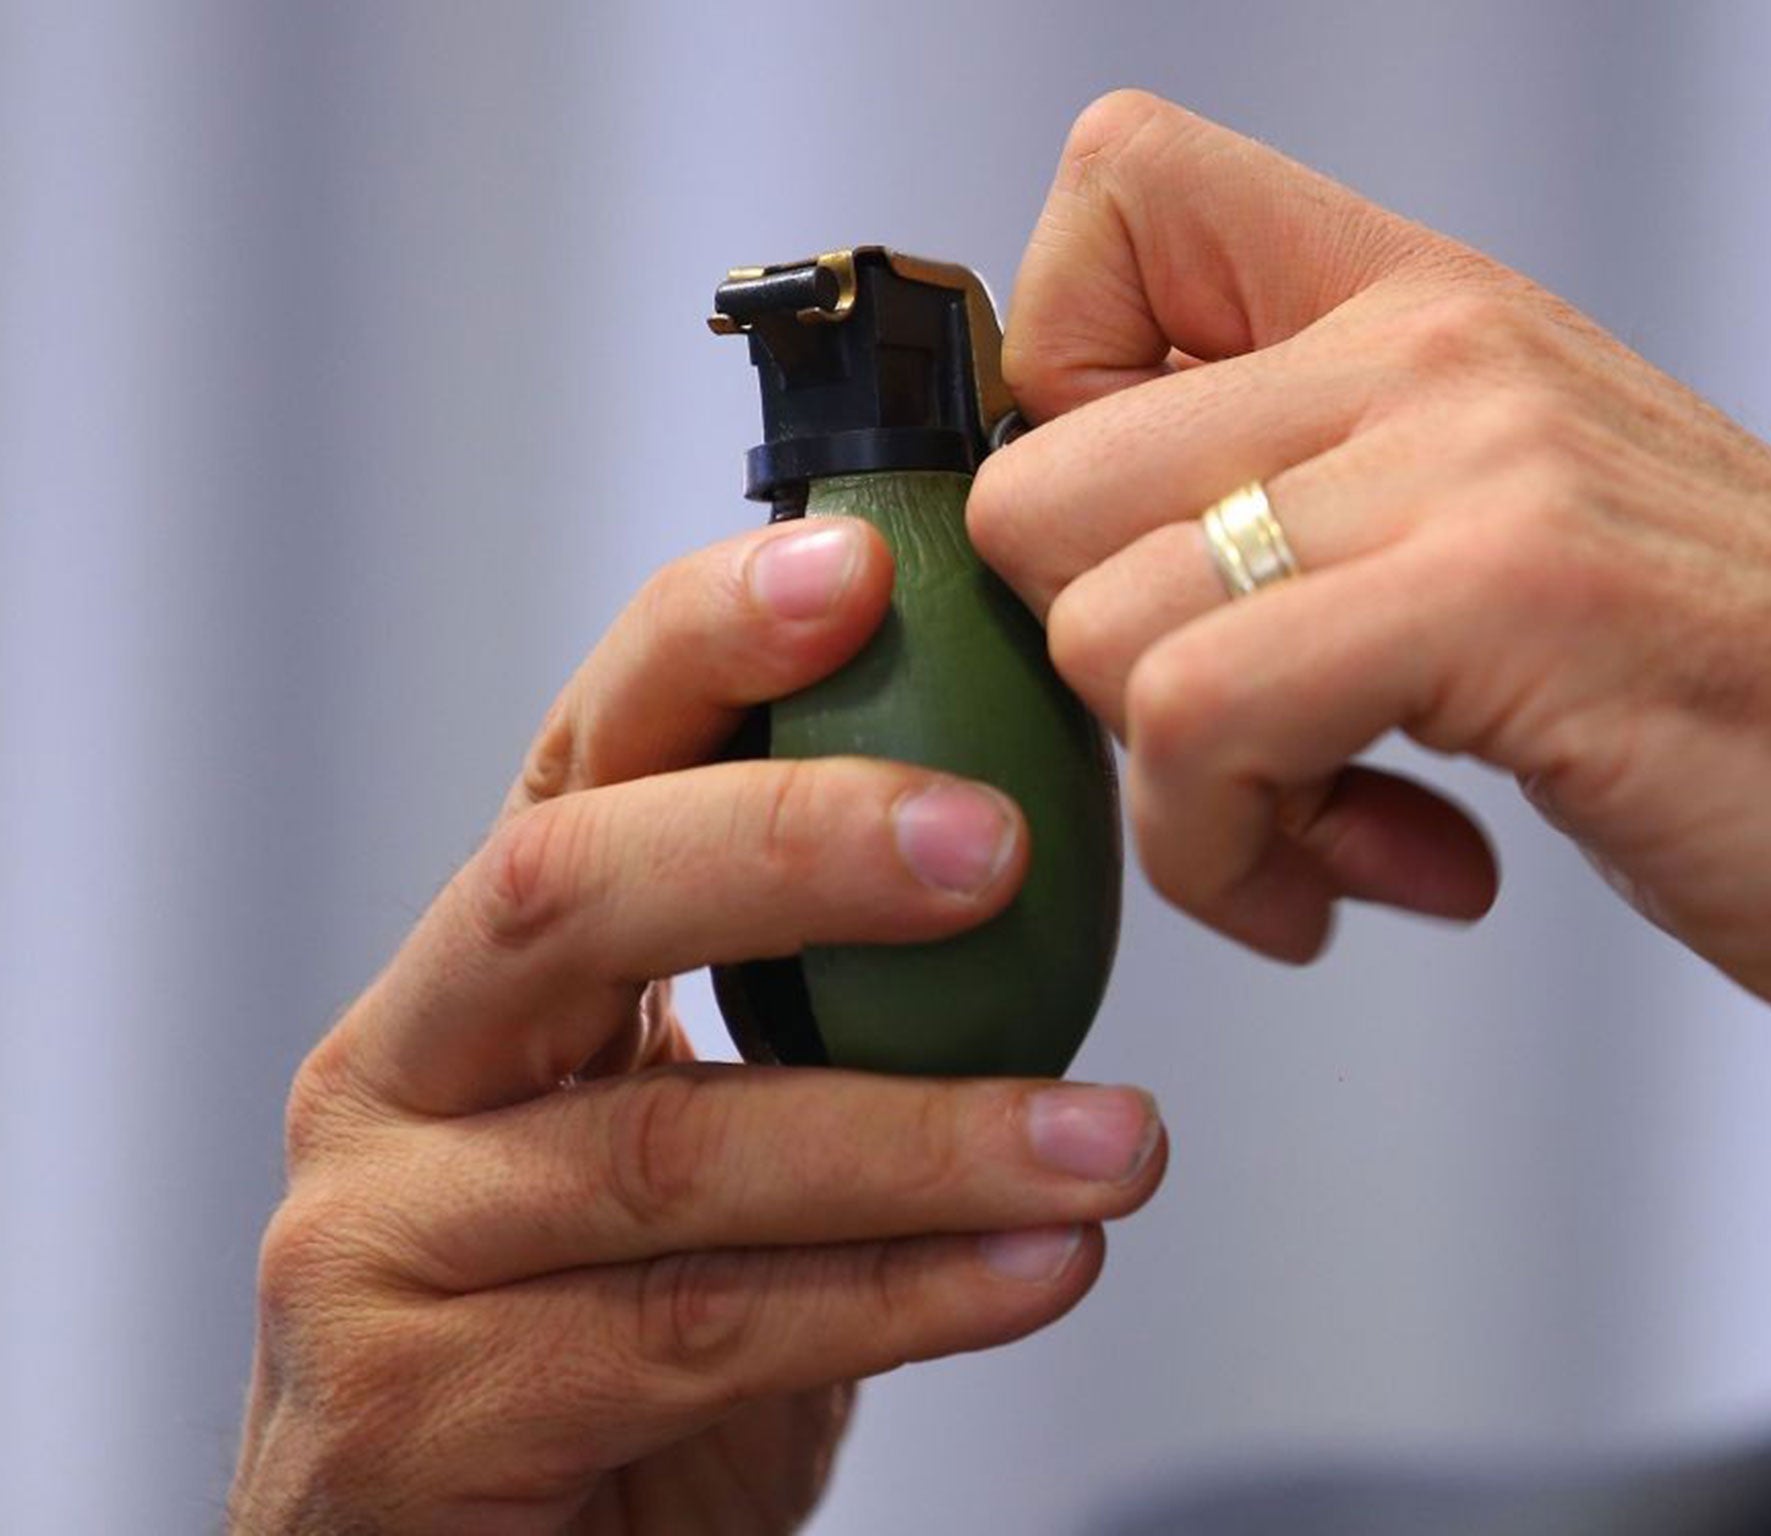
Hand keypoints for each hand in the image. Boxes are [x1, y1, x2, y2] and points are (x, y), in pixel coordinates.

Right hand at [230, 520, 1165, 1533]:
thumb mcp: (692, 1138)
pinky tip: (1033, 1271)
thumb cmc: (604, 1335)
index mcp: (479, 975)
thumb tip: (1024, 856)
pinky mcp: (412, 1417)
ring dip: (921, 1132)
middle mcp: (400, 1072)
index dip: (703, 646)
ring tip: (1111, 1141)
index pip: (579, 760)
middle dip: (788, 842)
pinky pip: (694, 1334)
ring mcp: (378, 1244)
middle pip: (567, 894)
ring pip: (669, 1148)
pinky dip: (895, 1298)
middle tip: (988, 840)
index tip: (860, 569)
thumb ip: (797, 1017)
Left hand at [968, 90, 1770, 1085]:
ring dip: (1183, 801)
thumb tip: (1086, 582)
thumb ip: (1307, 510)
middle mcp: (1435, 350)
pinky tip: (1380, 878)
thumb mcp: (1497, 536)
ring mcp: (1475, 460)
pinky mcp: (1515, 595)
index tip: (1153, 551)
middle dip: (1101, 676)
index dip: (1058, 402)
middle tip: (1236, 752)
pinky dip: (1233, 858)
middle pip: (1040, 482)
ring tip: (1326, 837)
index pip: (1115, 198)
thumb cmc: (1737, 694)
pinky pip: (1200, 719)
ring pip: (1100, 621)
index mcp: (1420, 307)